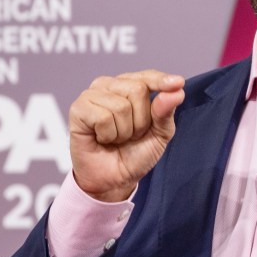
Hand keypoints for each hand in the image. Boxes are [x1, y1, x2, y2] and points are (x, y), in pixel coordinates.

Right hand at [68, 70, 184, 201]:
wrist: (114, 180)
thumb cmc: (135, 154)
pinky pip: (103, 117)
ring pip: (121, 106)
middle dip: (140, 121)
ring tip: (116, 138)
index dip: (161, 81)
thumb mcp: (159, 134)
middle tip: (130, 135)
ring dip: (124, 131)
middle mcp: (110, 85)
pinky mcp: (78, 108)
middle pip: (137, 90)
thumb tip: (176, 91)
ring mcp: (92, 95)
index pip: (148, 76)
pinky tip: (101, 138)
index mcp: (130, 86)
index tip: (177, 83)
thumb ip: (166, 112)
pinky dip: (108, 135)